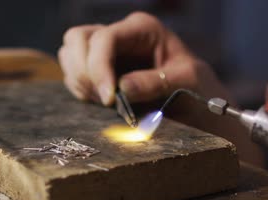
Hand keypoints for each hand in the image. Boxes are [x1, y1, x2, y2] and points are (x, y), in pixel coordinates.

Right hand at [58, 11, 226, 105]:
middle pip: (78, 38)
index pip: (105, 38)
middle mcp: (120, 35)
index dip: (99, 67)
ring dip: (79, 79)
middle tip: (102, 100)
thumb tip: (122, 88)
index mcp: (142, 29)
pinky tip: (99, 101)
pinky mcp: (99, 69)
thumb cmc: (197, 87)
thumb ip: (156, 82)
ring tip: (102, 101)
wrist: (197, 103)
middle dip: (84, 70)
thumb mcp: (186, 82)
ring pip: (69, 52)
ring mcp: (107, 51)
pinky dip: (79, 88)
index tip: (107, 99)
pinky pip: (72, 71)